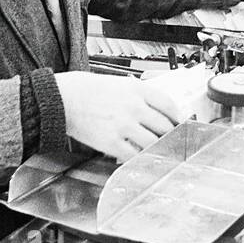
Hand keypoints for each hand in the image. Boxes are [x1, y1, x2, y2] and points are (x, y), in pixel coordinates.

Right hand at [55, 72, 180, 161]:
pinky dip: (140, 159)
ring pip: (153, 143)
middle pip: (165, 126)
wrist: (64, 98)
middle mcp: (134, 107)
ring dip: (158, 149)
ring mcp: (124, 125)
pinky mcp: (112, 142)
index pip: (168, 104)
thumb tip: (157, 110)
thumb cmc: (88, 90)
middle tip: (172, 141)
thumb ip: (139, 95)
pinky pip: (134, 155)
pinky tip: (140, 158)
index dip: (177, 117)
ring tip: (158, 152)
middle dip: (170, 135)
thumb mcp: (120, 83)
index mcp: (137, 90)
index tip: (179, 124)